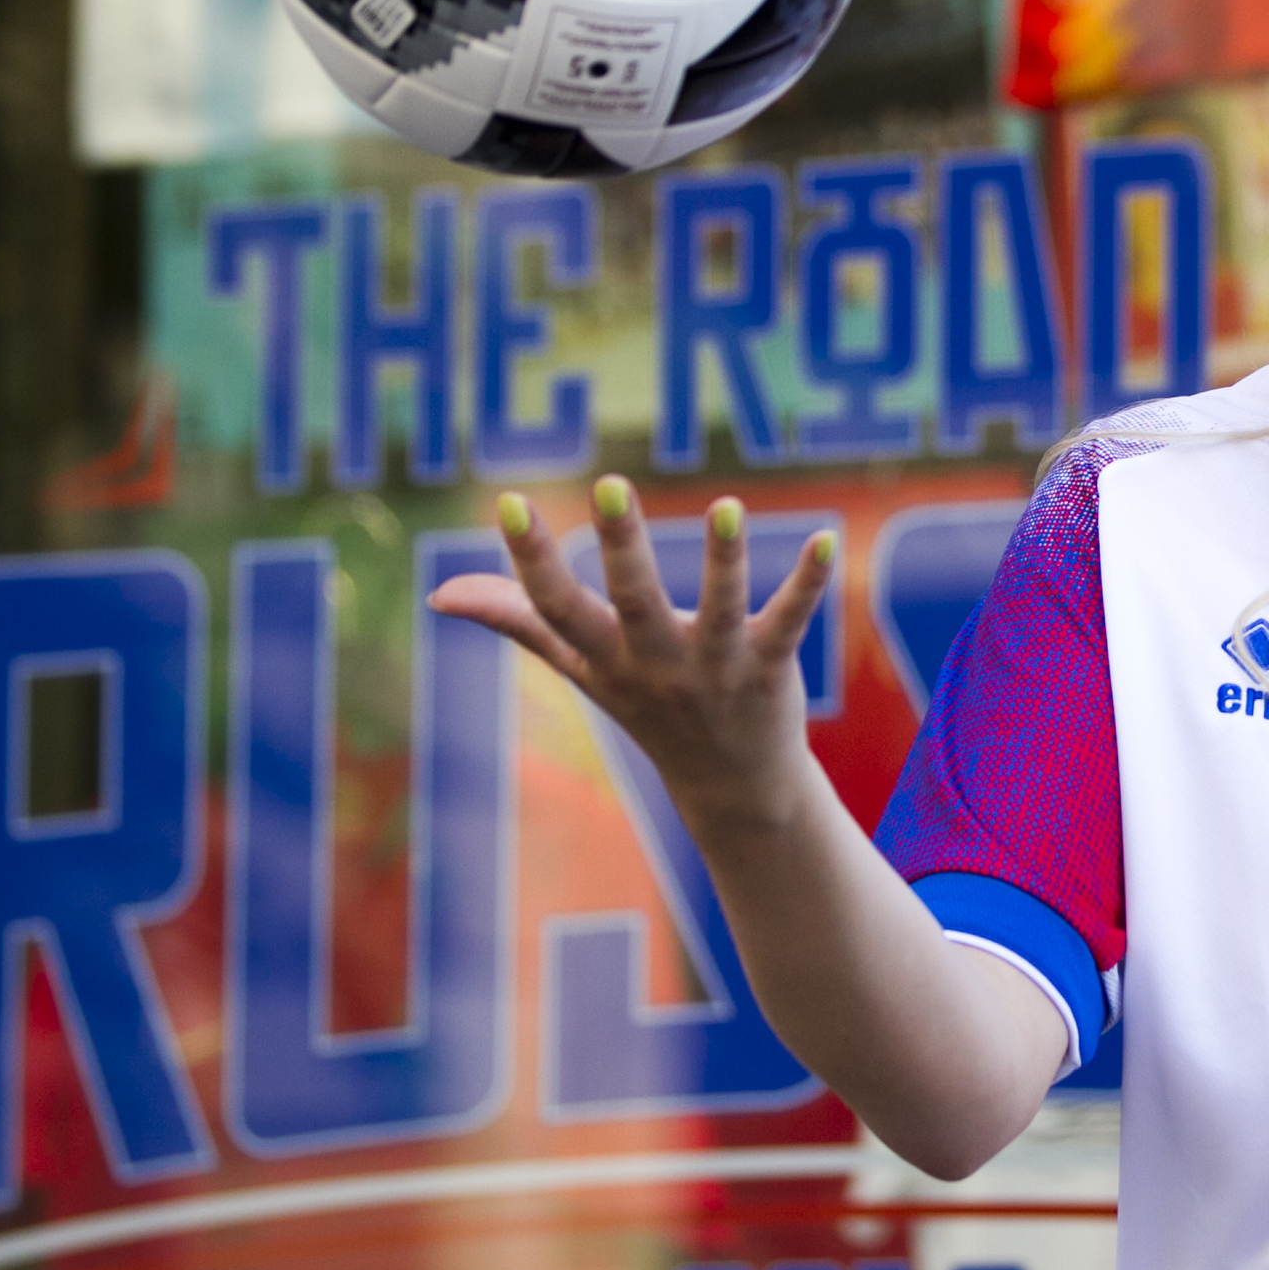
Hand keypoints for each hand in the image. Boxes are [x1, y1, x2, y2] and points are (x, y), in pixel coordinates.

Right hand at [428, 476, 836, 830]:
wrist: (731, 785)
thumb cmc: (647, 708)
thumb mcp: (581, 668)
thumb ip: (518, 623)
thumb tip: (440, 595)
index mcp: (604, 658)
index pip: (556, 607)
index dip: (530, 558)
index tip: (508, 501)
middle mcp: (656, 664)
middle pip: (634, 603)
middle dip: (623, 547)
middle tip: (613, 484)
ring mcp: (715, 668)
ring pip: (719, 609)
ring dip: (724, 559)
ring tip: (727, 505)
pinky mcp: (768, 667)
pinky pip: (789, 620)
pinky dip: (808, 582)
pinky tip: (827, 539)